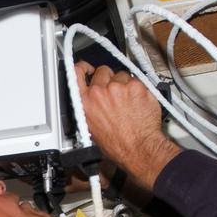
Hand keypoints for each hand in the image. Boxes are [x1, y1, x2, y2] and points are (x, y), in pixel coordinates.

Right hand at [73, 63, 181, 191]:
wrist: (138, 148)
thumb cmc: (117, 144)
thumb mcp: (91, 127)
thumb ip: (90, 107)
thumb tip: (93, 100)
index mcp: (86, 101)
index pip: (76, 73)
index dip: (83, 67)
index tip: (88, 68)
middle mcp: (100, 91)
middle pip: (103, 71)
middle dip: (110, 79)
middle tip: (116, 92)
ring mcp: (119, 87)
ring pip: (123, 75)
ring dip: (126, 84)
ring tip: (130, 102)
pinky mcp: (137, 87)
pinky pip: (138, 81)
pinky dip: (140, 90)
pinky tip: (139, 103)